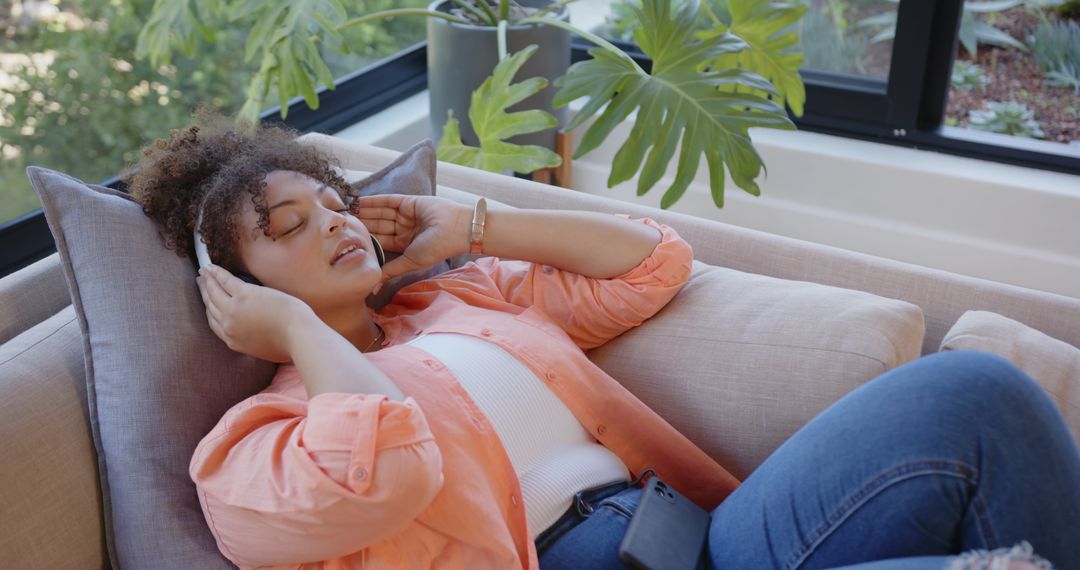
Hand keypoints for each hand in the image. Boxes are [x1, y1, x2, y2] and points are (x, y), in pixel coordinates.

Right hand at [195, 265, 310, 362]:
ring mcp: (234, 310)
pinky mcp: (244, 295)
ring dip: (207, 281)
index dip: (210, 311)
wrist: (299, 336)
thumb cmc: (290, 345)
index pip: (215, 324)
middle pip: (211, 307)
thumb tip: (255, 334)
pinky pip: (224, 281)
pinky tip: (210, 267)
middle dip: (205, 293)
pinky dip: (216, 273)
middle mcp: (228, 326)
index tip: (207, 303)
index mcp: (234, 342)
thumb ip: (252, 342)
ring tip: (203, 272)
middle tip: (201, 283)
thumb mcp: (264, 350)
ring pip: (214, 292)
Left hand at [352, 194, 470, 282]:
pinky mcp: (408, 201)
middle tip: (342, 223)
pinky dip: (374, 201)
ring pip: (380, 213)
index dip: (365, 240)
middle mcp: (404, 228)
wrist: (456, 230)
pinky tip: (359, 201)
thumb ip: (390, 271)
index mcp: (404, 244)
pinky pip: (388, 201)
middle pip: (378, 225)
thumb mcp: (410, 262)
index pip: (380, 241)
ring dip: (365, 212)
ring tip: (347, 210)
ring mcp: (406, 214)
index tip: (348, 240)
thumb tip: (373, 288)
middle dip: (362, 224)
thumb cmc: (436, 248)